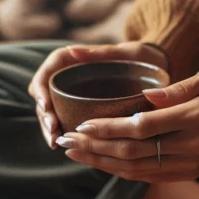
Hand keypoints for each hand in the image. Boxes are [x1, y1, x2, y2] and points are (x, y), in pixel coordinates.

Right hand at [28, 41, 167, 147]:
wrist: (158, 70)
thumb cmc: (142, 57)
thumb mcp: (124, 52)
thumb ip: (100, 52)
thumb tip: (72, 52)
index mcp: (71, 60)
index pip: (46, 74)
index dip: (40, 90)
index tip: (44, 105)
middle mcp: (69, 78)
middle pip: (45, 96)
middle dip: (45, 116)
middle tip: (53, 134)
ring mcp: (75, 95)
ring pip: (52, 112)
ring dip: (51, 128)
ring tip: (55, 143)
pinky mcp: (83, 109)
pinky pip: (67, 121)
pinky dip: (66, 133)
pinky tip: (70, 147)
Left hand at [57, 67, 198, 181]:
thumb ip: (179, 88)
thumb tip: (147, 98)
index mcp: (195, 119)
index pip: (142, 128)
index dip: (109, 128)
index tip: (82, 124)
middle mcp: (191, 147)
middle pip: (133, 151)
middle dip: (95, 147)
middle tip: (66, 140)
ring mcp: (189, 164)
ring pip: (136, 169)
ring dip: (101, 162)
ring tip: (74, 153)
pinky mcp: (187, 174)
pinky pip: (148, 176)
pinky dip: (120, 171)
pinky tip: (98, 162)